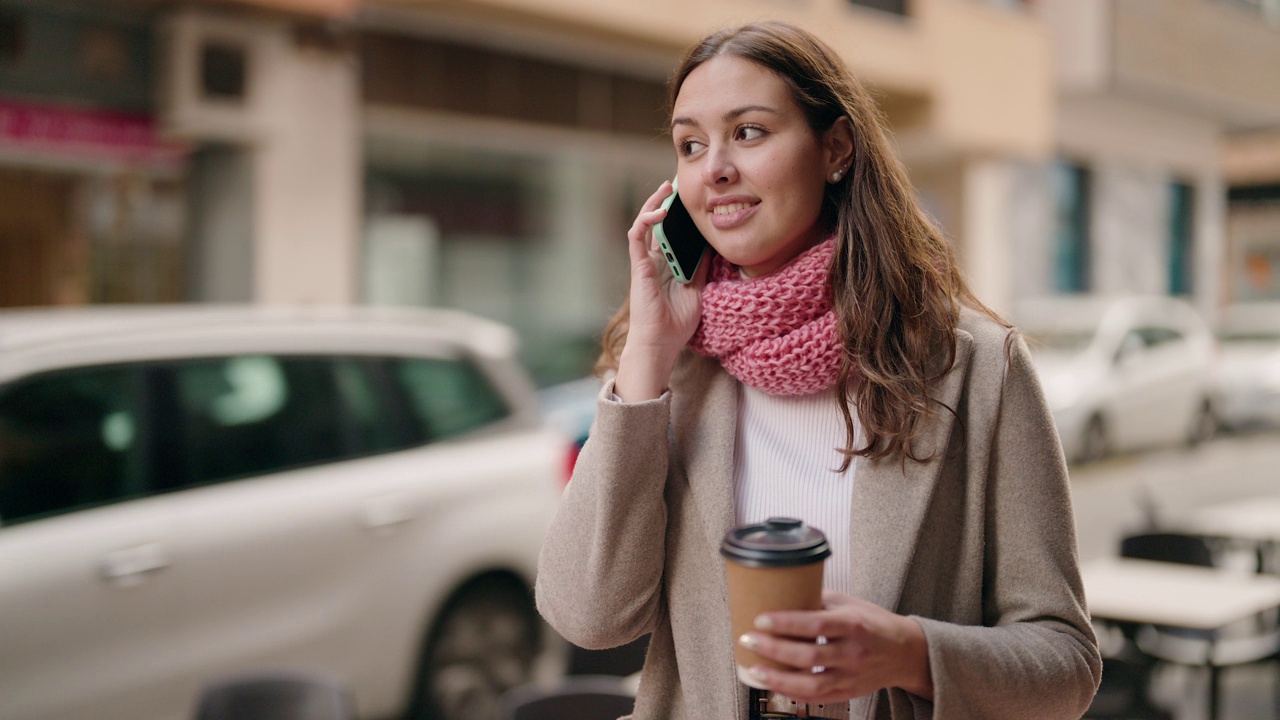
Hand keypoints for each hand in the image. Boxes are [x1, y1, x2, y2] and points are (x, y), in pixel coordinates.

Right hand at [614, 181, 710, 400]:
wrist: (661, 343)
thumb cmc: (676, 323)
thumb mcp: (697, 289)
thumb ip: (700, 268)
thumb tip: (712, 247)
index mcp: (666, 265)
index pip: (671, 233)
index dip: (679, 215)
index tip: (693, 199)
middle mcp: (653, 260)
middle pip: (657, 223)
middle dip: (666, 201)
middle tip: (678, 183)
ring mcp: (644, 262)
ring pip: (644, 223)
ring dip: (654, 203)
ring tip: (666, 187)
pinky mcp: (638, 266)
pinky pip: (637, 236)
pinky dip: (647, 220)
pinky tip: (661, 210)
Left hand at [739, 591, 933, 702]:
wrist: (906, 652)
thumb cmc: (874, 622)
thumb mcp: (850, 603)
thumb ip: (818, 600)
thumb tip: (783, 593)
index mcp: (854, 624)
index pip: (816, 624)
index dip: (786, 623)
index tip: (760, 619)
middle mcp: (853, 652)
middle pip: (809, 656)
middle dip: (774, 649)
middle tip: (748, 640)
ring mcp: (851, 676)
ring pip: (811, 684)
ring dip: (779, 678)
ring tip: (755, 669)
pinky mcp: (848, 692)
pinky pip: (817, 698)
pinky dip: (793, 694)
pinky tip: (774, 685)